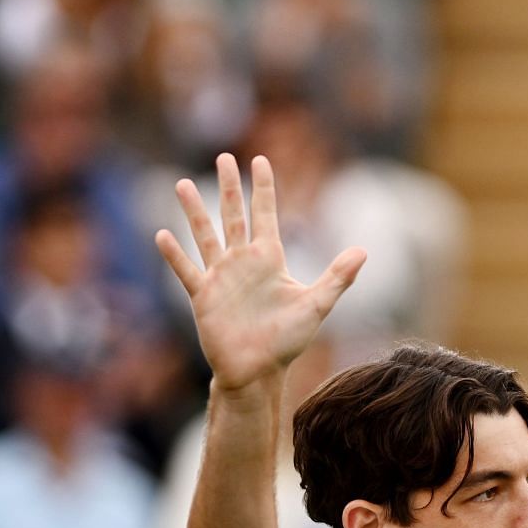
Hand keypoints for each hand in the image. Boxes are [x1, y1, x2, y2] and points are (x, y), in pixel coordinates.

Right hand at [156, 154, 364, 393]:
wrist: (258, 371)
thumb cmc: (287, 341)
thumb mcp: (316, 306)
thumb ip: (338, 278)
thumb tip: (364, 252)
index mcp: (269, 259)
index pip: (265, 214)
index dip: (263, 188)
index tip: (260, 160)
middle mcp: (243, 262)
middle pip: (233, 215)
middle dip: (229, 186)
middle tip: (224, 156)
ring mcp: (221, 277)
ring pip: (205, 236)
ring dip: (195, 211)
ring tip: (184, 184)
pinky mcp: (203, 297)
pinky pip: (187, 271)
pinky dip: (175, 255)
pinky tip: (162, 235)